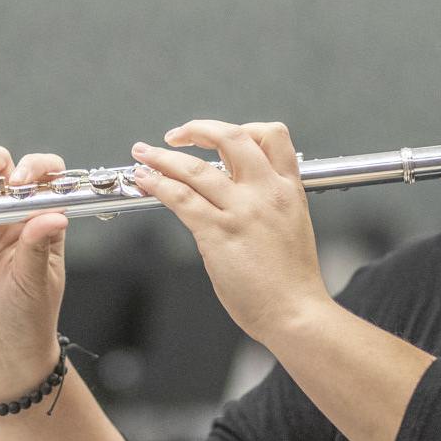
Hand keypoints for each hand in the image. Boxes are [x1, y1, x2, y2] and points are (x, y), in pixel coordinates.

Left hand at [129, 120, 331, 343]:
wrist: (296, 312)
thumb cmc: (293, 281)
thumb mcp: (292, 226)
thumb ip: (267, 203)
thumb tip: (234, 192)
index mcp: (289, 189)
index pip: (272, 135)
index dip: (242, 128)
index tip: (219, 137)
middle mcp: (266, 192)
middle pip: (231, 137)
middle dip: (198, 129)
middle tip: (178, 134)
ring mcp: (242, 211)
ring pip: (196, 168)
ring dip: (163, 157)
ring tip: (144, 155)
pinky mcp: (218, 233)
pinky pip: (181, 198)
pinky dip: (158, 184)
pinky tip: (146, 181)